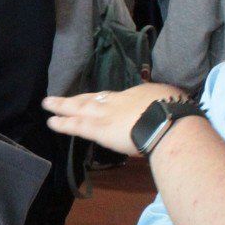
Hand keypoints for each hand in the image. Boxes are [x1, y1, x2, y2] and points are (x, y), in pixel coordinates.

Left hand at [43, 82, 187, 155]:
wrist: (168, 121)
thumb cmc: (175, 111)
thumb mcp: (171, 99)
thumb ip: (162, 104)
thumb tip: (167, 105)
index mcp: (136, 95)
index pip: (114, 98)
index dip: (103, 99)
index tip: (95, 99)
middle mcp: (117, 101)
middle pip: (93, 98)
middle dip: (76, 98)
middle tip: (59, 98)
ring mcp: (106, 114)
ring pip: (79, 108)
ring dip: (62, 106)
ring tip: (48, 104)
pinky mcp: (99, 129)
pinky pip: (77, 125)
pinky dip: (63, 123)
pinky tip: (51, 122)